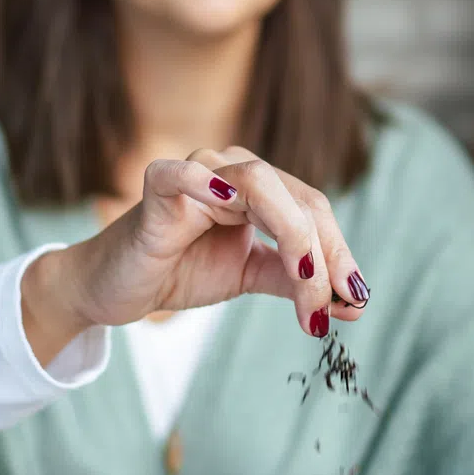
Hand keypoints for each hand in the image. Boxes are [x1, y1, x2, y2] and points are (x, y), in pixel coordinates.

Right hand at [21, 146, 370, 362]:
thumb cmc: (181, 271)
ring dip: (292, 237)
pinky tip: (227, 205)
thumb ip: (296, 282)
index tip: (356, 303)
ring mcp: (196, 172)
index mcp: (260, 186)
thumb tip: (353, 305)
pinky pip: (182, 174)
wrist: (117, 288)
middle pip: (298, 199)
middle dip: (322, 256)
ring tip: (304, 282)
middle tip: (329, 306)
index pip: (314, 210)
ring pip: (260, 186)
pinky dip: (205, 184)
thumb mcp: (250, 276)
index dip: (340, 254)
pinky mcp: (157, 186)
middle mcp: (233, 169)